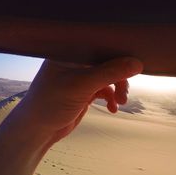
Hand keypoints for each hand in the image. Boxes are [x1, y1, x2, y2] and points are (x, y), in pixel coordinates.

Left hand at [13, 57, 142, 142]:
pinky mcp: (85, 90)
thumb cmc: (51, 102)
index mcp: (70, 51)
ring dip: (118, 90)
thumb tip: (137, 64)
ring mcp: (81, 76)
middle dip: (120, 78)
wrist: (38, 130)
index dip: (118, 51)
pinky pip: (105, 90)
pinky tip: (112, 108)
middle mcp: (76, 61)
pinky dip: (111, 98)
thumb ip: (110, 73)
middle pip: (108, 62)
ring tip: (121, 103)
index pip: (100, 45)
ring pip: (109, 77)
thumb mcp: (82, 85)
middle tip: (124, 93)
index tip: (134, 63)